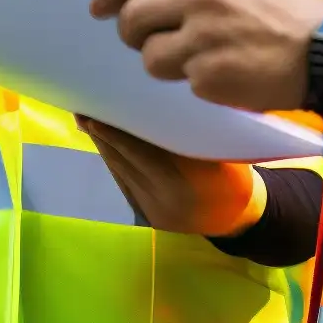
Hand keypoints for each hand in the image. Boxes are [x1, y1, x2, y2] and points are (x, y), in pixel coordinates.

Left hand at [75, 116, 260, 236]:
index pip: (140, 153)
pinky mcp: (145, 214)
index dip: (116, 132)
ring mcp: (149, 210)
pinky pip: (124, 181)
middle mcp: (159, 201)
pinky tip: (105, 140)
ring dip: (103, 145)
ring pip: (119, 171)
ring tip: (87, 118)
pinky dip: (114, 159)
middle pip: (123, 161)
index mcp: (180, 185)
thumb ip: (185, 136)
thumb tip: (153, 104)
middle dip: (102, 134)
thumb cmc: (234, 177)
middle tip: (82, 108)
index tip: (97, 110)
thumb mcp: (217, 153)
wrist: (239, 217)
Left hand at [90, 0, 322, 111]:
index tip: (98, 8)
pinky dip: (196, 82)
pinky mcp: (209, 73)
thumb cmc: (283, 10)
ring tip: (199, 58)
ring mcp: (203, 33)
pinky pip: (180, 81)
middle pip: (132, 17)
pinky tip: (224, 72)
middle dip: (134, 34)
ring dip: (164, 62)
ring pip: (149, 55)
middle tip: (152, 41)